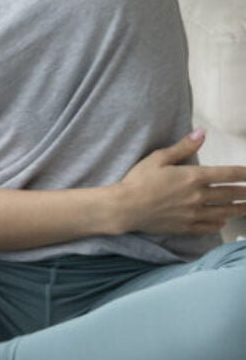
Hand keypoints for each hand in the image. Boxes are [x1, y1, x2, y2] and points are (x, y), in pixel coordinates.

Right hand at [113, 130, 245, 234]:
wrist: (125, 207)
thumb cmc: (138, 180)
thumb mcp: (158, 158)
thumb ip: (183, 147)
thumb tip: (201, 132)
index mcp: (193, 177)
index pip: (227, 174)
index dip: (243, 173)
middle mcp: (198, 197)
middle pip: (230, 194)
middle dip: (245, 192)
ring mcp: (194, 214)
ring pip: (224, 212)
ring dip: (239, 209)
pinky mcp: (186, 227)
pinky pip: (209, 227)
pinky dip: (219, 224)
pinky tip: (222, 222)